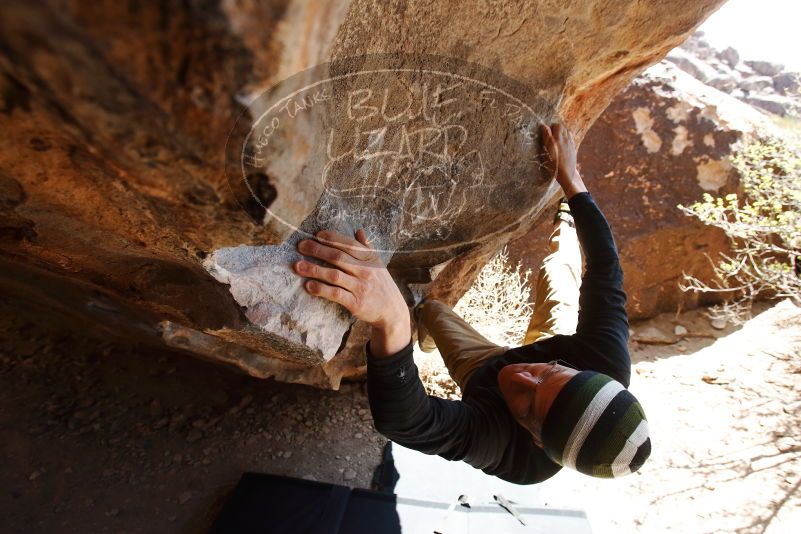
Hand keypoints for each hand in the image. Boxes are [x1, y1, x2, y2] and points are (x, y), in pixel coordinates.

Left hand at [294, 229, 410, 356]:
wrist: (392, 311)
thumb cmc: (381, 284)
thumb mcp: (378, 264)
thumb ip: (366, 248)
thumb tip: (359, 230)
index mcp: (370, 259)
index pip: (349, 244)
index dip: (332, 238)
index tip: (317, 234)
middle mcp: (366, 271)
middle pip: (338, 257)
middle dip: (317, 250)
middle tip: (301, 246)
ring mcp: (361, 287)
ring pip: (334, 275)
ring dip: (314, 269)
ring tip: (298, 266)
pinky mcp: (356, 303)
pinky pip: (335, 294)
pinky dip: (321, 289)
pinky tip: (309, 286)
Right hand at [540, 123, 586, 198]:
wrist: (567, 174)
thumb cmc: (555, 164)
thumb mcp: (547, 151)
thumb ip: (546, 136)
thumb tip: (543, 125)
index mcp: (558, 138)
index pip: (555, 125)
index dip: (548, 127)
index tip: (544, 131)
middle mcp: (565, 139)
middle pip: (561, 126)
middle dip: (555, 128)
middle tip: (549, 134)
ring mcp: (570, 143)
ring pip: (566, 131)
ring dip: (561, 131)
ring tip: (555, 137)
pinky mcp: (573, 148)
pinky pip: (570, 137)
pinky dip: (565, 137)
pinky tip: (561, 143)